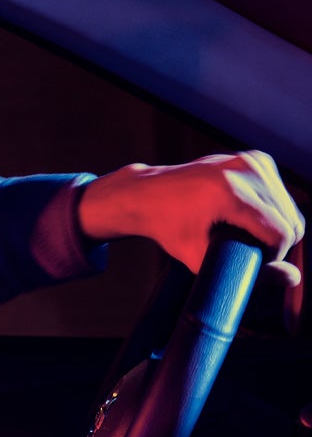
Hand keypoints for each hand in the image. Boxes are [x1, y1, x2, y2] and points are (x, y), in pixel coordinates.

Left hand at [78, 150, 304, 285]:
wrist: (145, 194)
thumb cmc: (166, 226)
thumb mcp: (196, 256)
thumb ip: (245, 271)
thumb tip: (292, 277)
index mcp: (229, 193)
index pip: (281, 231)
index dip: (273, 256)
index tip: (252, 262)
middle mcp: (243, 171)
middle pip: (290, 219)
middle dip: (276, 242)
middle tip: (246, 251)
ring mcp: (249, 161)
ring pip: (288, 206)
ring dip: (276, 226)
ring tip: (245, 236)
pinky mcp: (253, 158)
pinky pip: (279, 192)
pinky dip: (270, 208)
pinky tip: (246, 216)